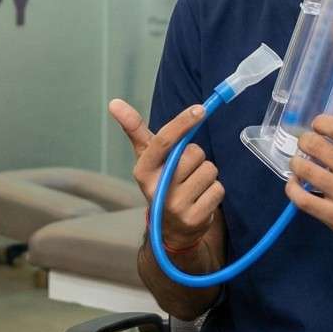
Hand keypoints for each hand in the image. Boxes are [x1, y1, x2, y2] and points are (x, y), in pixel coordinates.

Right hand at [109, 99, 223, 252]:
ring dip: (206, 174)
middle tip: (186, 170)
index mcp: (143, 170)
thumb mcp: (147, 158)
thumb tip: (114, 102)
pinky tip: (200, 199)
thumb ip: (134, 129)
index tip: (200, 109)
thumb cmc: (160, 181)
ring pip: (209, 170)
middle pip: (194, 153)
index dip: (182, 123)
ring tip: (193, 185)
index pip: (163, 141)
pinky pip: (218, 189)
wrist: (170, 228)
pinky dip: (214, 191)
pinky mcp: (195, 218)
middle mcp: (156, 189)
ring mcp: (175, 206)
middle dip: (196, 157)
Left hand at [284, 111, 332, 258]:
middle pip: (315, 145)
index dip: (320, 122)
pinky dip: (292, 187)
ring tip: (299, 163)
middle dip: (303, 141)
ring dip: (296, 163)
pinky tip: (295, 182)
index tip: (316, 125)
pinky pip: (301, 198)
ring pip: (304, 170)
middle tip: (304, 144)